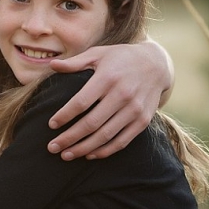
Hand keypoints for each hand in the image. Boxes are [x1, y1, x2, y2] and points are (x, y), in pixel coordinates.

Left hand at [46, 40, 172, 159]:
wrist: (156, 64)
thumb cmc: (121, 58)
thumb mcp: (98, 54)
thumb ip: (75, 62)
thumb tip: (52, 65)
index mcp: (107, 77)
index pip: (81, 102)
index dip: (65, 115)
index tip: (51, 125)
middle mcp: (122, 95)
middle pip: (91, 123)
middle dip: (69, 138)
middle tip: (52, 147)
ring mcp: (134, 110)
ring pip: (105, 136)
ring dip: (84, 148)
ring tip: (66, 155)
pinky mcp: (143, 121)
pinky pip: (122, 141)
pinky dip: (105, 151)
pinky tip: (89, 155)